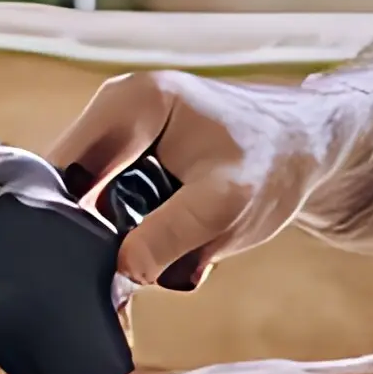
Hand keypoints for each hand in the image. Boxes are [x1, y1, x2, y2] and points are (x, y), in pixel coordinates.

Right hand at [48, 67, 326, 291]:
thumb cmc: (275, 161)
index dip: (68, 221)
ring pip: (98, 209)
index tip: (89, 265)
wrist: (310, 149)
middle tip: (151, 260)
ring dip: (131, 240)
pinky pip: (120, 212)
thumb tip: (120, 270)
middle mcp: (116, 112)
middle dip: (106, 235)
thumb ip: (167, 236)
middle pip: (73, 193)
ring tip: (184, 244)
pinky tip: (184, 239)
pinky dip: (147, 236)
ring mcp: (124, 139)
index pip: (62, 170)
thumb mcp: (224, 205)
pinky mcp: (136, 163)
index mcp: (130, 103)